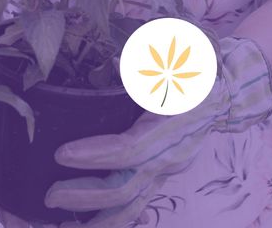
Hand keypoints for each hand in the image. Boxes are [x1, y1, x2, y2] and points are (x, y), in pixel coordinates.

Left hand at [43, 37, 271, 227]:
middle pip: (126, 190)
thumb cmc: (190, 70)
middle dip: (86, 196)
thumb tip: (117, 60)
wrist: (222, 92)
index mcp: (167, 130)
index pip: (129, 151)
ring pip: (132, 207)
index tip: (61, 154)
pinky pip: (134, 204)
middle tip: (49, 195)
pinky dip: (110, 217)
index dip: (95, 155)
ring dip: (98, 222)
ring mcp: (163, 170)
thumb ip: (144, 64)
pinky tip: (82, 223)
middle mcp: (166, 158)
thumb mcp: (170, 59)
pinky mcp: (157, 174)